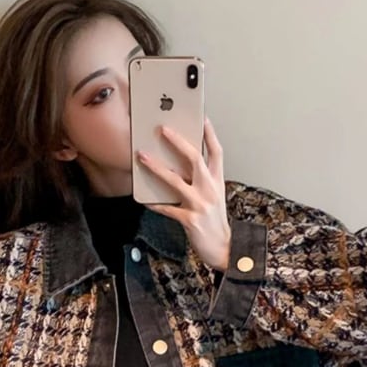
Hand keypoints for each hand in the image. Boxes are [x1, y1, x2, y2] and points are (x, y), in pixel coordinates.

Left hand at [136, 116, 230, 270]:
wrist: (224, 248)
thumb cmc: (215, 222)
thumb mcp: (214, 197)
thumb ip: (201, 181)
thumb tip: (179, 167)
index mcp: (217, 181)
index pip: (216, 152)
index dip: (210, 134)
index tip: (202, 117)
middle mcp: (209, 189)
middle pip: (194, 158)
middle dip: (178, 142)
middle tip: (162, 129)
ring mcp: (200, 204)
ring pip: (175, 180)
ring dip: (156, 167)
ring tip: (142, 157)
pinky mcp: (190, 219)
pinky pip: (167, 208)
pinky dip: (154, 203)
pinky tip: (143, 198)